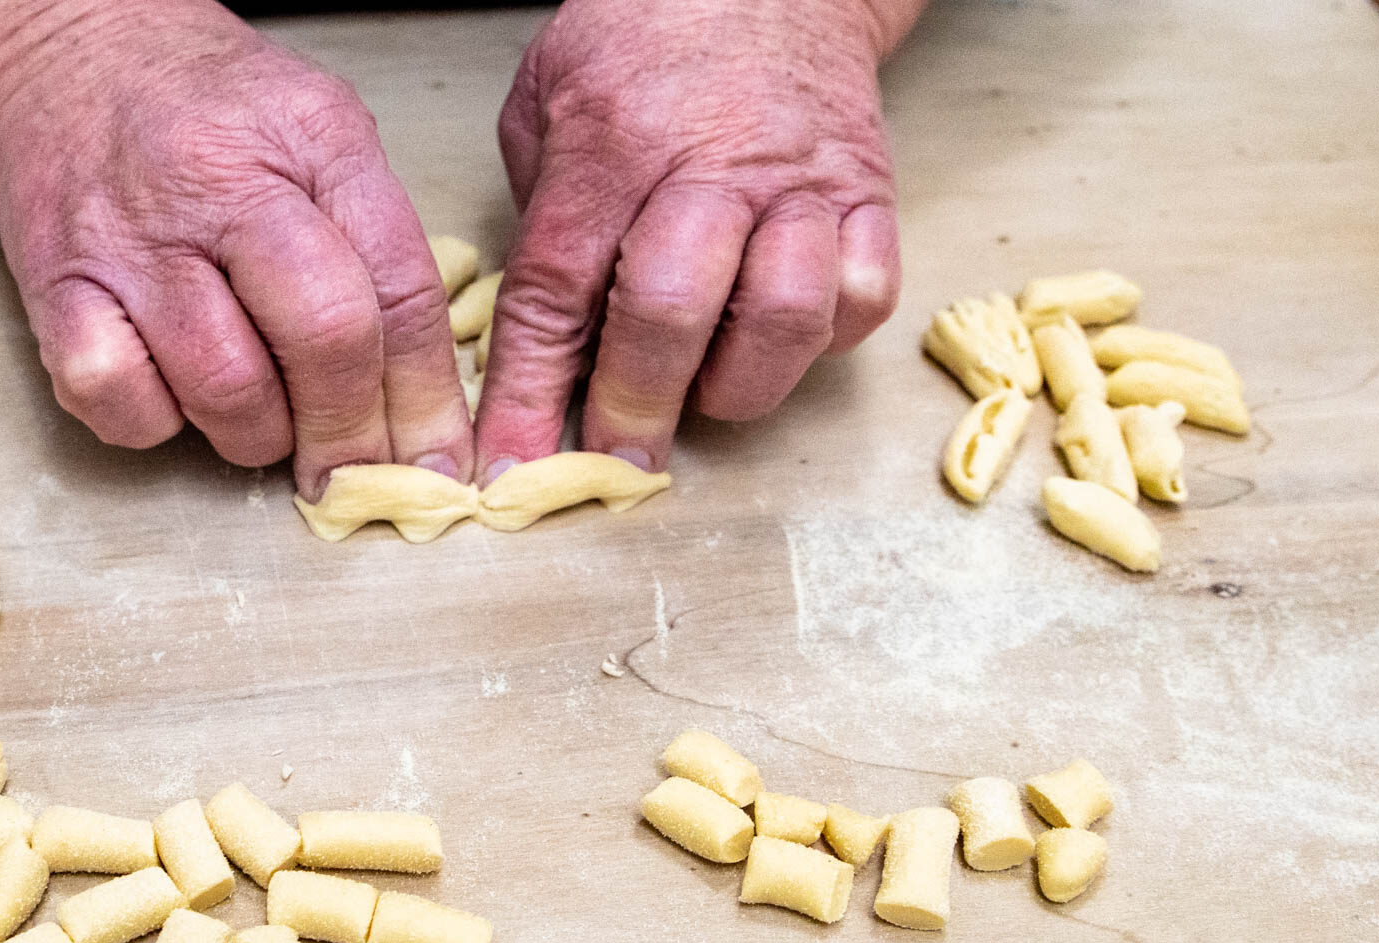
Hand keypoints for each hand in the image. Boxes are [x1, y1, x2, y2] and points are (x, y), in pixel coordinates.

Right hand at [0, 1, 470, 497]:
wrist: (68, 57)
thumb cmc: (211, 112)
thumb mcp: (322, 133)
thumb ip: (376, 243)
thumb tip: (420, 397)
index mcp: (315, 140)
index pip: (399, 289)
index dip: (427, 398)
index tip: (438, 464)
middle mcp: (222, 184)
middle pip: (324, 337)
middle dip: (350, 432)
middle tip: (351, 469)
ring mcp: (133, 239)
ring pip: (226, 390)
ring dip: (257, 435)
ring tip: (259, 411)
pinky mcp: (56, 286)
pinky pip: (120, 401)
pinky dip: (156, 423)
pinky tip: (171, 391)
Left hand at [476, 0, 908, 480]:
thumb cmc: (647, 38)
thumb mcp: (549, 96)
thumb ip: (542, 211)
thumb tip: (535, 340)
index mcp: (611, 144)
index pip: (557, 288)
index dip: (529, 390)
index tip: (510, 464)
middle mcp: (709, 166)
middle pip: (668, 311)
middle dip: (635, 403)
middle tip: (617, 453)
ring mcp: (798, 184)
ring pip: (782, 316)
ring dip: (737, 382)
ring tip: (705, 392)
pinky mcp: (868, 196)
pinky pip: (863, 298)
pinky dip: (822, 340)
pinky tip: (779, 337)